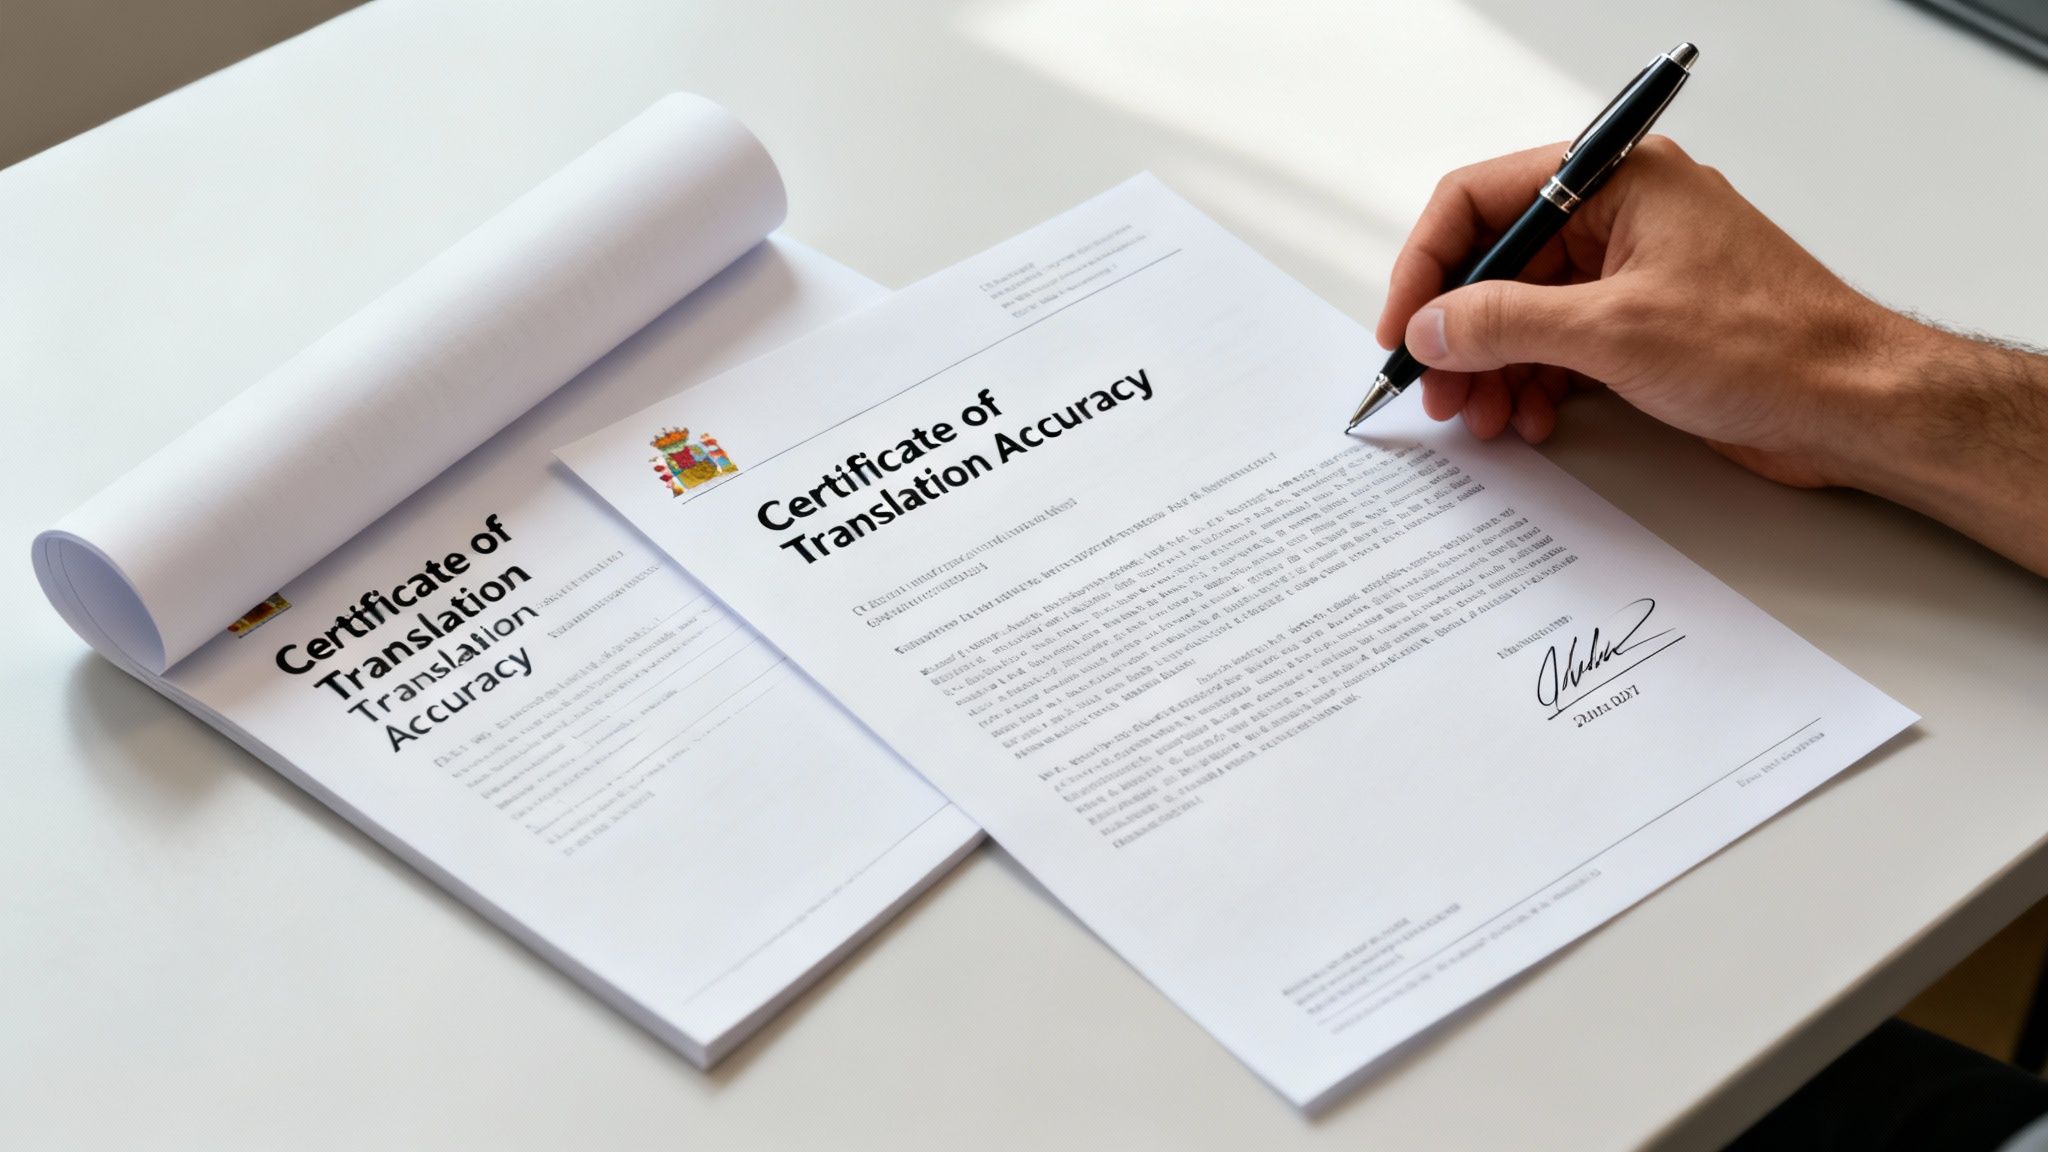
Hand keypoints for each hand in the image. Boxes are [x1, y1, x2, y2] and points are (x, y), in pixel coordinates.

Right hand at [1374, 137, 2047, 574]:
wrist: (1854, 406)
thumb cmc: (1772, 347)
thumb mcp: (1613, 332)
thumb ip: (1504, 323)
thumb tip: (1433, 325)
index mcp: (1618, 180)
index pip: (1481, 200)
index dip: (1427, 266)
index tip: (1403, 328)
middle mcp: (1622, 214)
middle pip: (1498, 263)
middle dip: (1459, 333)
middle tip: (1437, 390)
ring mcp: (1633, 270)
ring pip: (1524, 312)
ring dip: (1492, 368)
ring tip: (1482, 418)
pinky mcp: (1644, 324)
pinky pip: (1561, 343)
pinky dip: (1534, 382)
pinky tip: (1530, 418)